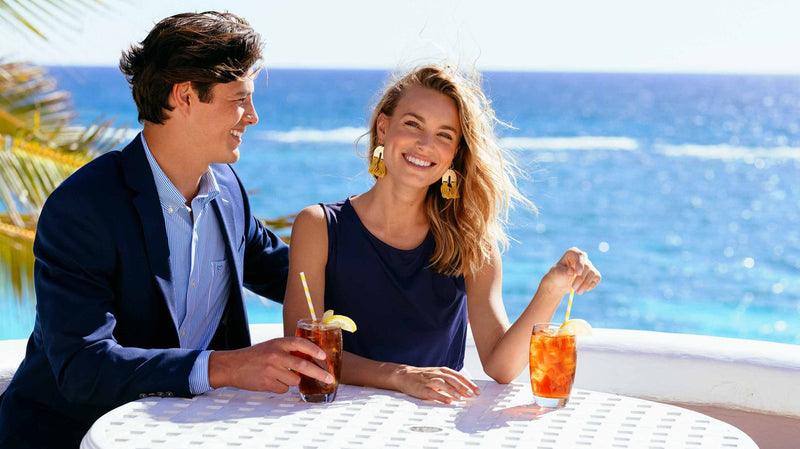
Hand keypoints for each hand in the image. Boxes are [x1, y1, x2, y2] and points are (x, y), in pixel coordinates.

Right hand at [209, 337, 333, 392]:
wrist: (231, 366)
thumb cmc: (254, 356)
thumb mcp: (271, 346)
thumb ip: (287, 350)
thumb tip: (310, 358)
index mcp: (277, 343)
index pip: (299, 343)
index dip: (313, 349)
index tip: (324, 356)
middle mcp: (275, 355)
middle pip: (302, 365)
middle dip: (319, 373)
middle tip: (329, 378)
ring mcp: (271, 370)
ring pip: (294, 380)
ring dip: (291, 380)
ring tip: (278, 375)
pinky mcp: (267, 383)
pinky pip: (284, 389)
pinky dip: (281, 387)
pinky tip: (270, 381)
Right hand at [391, 365, 480, 403]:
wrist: (404, 375)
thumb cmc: (424, 377)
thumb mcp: (438, 375)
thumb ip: (450, 381)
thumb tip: (465, 390)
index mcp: (442, 371)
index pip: (458, 376)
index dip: (468, 383)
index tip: (477, 391)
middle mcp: (436, 374)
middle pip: (452, 379)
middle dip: (463, 387)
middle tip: (472, 394)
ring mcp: (428, 381)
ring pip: (442, 384)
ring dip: (452, 390)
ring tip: (460, 398)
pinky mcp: (421, 388)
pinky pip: (432, 392)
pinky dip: (440, 396)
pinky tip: (447, 401)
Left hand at [543, 247, 600, 295]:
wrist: (559, 284)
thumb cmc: (557, 275)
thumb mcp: (557, 273)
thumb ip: (564, 272)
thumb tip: (571, 271)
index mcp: (572, 253)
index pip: (580, 255)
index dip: (580, 264)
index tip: (578, 273)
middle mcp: (582, 258)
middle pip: (587, 266)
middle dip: (581, 279)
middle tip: (573, 288)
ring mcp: (589, 265)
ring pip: (593, 273)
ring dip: (586, 284)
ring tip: (578, 292)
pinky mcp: (593, 273)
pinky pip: (597, 278)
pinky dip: (591, 285)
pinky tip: (584, 289)